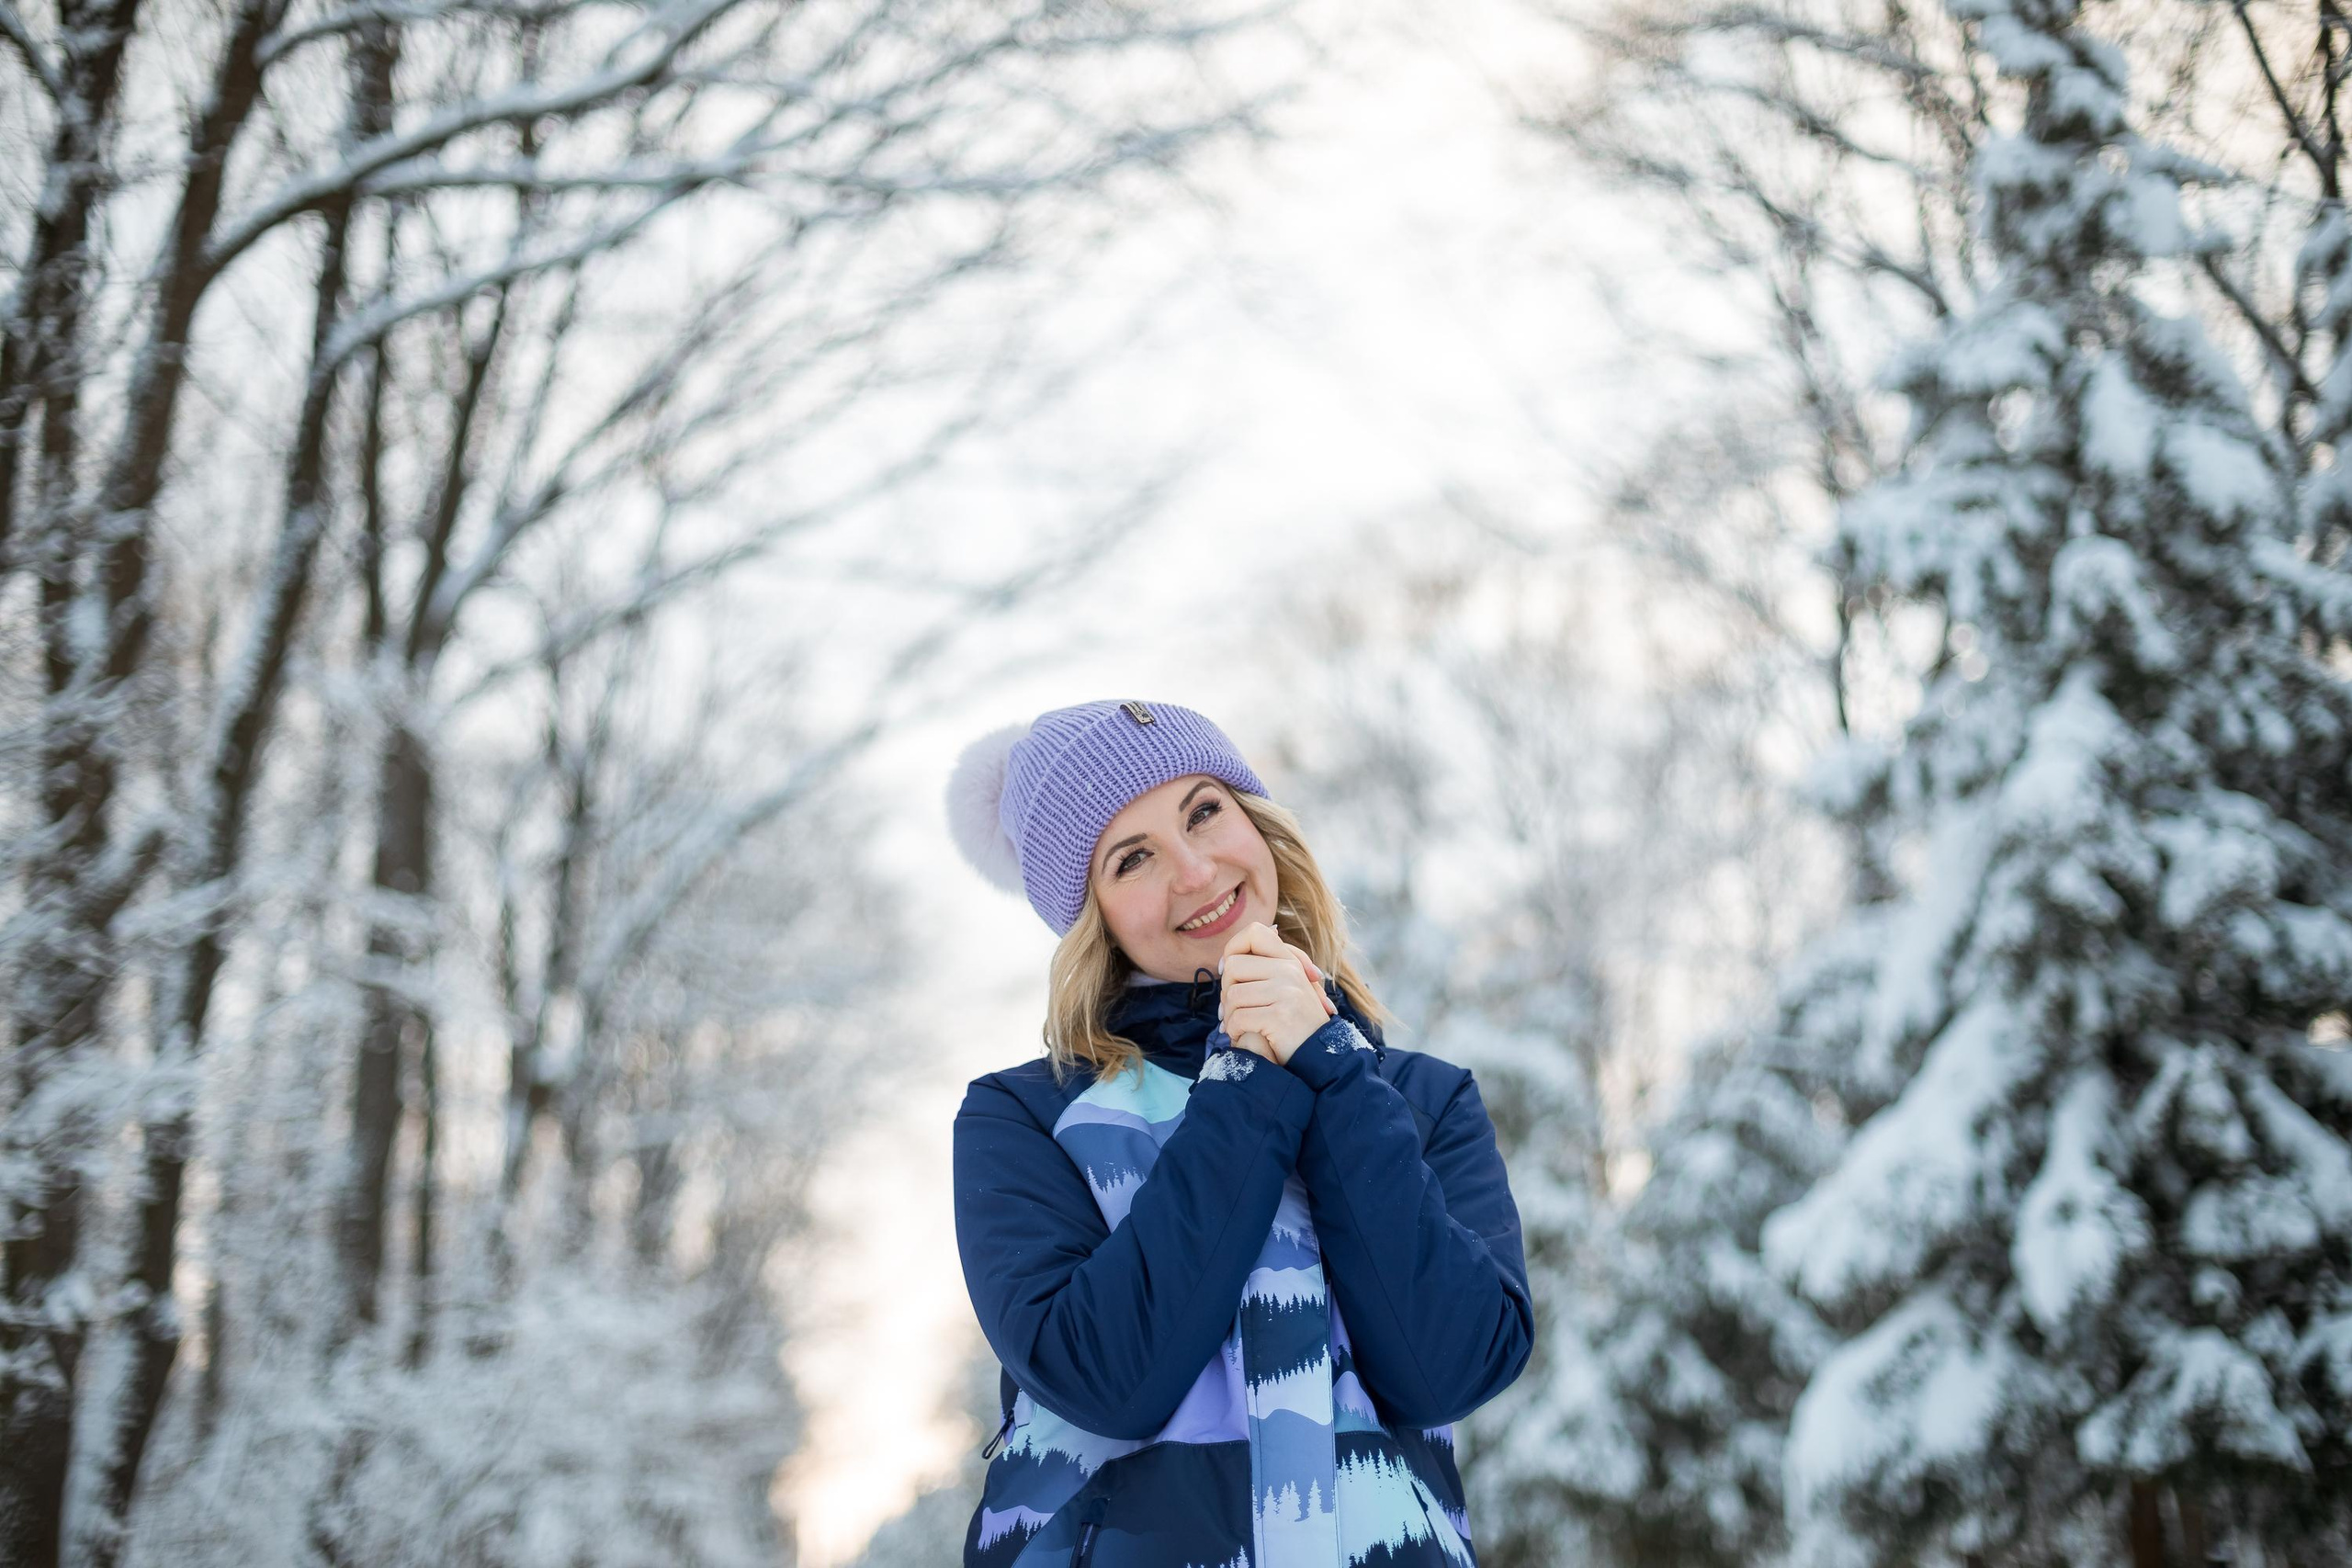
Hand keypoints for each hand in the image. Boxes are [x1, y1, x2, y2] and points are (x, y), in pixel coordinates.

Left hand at [1217, 921, 1337, 1066]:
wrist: (1319, 1056)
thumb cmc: (1295, 1024)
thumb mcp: (1289, 987)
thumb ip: (1271, 965)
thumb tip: (1247, 945)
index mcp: (1290, 961)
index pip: (1254, 932)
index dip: (1233, 949)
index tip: (1229, 973)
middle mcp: (1290, 971)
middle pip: (1233, 966)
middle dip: (1226, 991)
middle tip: (1233, 1010)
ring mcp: (1286, 992)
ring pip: (1232, 995)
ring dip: (1229, 1016)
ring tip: (1240, 1026)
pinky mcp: (1280, 1016)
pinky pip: (1239, 1018)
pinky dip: (1235, 1030)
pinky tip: (1245, 1036)